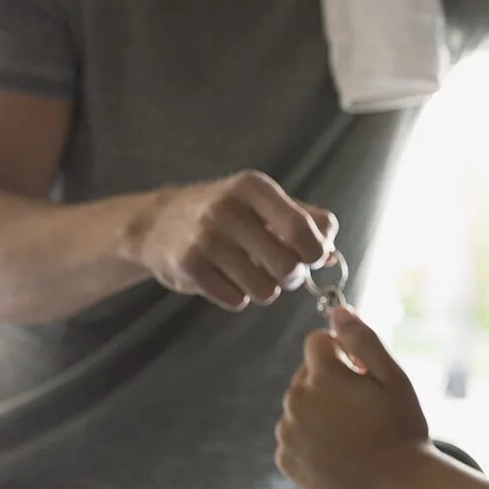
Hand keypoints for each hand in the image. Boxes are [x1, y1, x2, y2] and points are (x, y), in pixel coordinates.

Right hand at [126, 170, 337, 310]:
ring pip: (264, 289)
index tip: (311, 257)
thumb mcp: (265, 202)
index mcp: (253, 187)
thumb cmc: (228, 213)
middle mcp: (227, 209)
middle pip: (287, 266)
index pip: (302, 230)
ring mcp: (204, 238)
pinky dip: (238, 296)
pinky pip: (236, 300)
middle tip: (282, 272)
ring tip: (252, 274)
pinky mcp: (188, 266)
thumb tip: (330, 253)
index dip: (315, 252)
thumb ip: (307, 221)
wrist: (157, 222)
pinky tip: (226, 279)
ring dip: (266, 290)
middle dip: (292, 276)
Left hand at [276, 306, 431, 488]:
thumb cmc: (402, 428)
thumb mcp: (393, 377)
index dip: (343, 353)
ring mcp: (288, 434)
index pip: (318, 342)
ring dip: (320, 412)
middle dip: (330, 382)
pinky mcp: (286, 461)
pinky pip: (294, 437)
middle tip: (364, 408)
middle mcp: (296, 401)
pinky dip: (311, 440)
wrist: (398, 488)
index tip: (363, 374)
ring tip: (354, 434)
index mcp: (322, 376)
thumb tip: (338, 311)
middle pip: (306, 375)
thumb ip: (362, 340)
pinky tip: (340, 452)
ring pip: (299, 407)